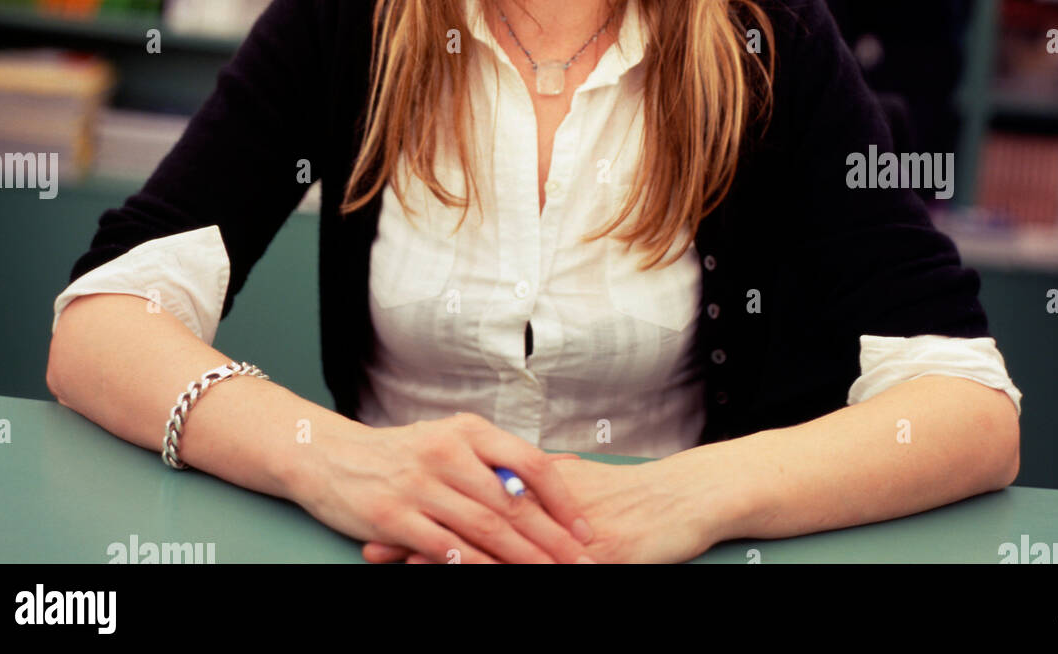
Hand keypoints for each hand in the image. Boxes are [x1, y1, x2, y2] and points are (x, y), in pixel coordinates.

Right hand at [288, 412, 596, 563]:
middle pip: (514, 502)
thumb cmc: (400, 452)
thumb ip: (492, 459)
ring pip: (486, 528)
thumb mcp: (448, 439)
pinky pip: (445, 548)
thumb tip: (555, 476)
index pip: (530, 463)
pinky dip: (476, 566)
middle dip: (554, 538)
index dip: (562, 499)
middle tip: (583, 563)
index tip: (585, 529)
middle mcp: (448, 452)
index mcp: (468, 430)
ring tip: (552, 576)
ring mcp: (421, 484)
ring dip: (524, 559)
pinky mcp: (394, 516)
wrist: (330, 456)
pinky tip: (498, 578)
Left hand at [401, 451, 718, 564]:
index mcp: (535, 484)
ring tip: (404, 570)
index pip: (467, 497)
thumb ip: (537, 481)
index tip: (384, 518)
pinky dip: (504, 577)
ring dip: (452, 565)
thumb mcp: (576, 481)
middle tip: (374, 547)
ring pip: (496, 554)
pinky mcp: (592, 559)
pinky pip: (540, 572)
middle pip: (470, 524)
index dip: (425, 510)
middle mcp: (543, 507)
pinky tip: (482, 580)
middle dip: (421, 539)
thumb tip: (502, 478)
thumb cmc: (630, 492)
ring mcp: (564, 536)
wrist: (682, 499)